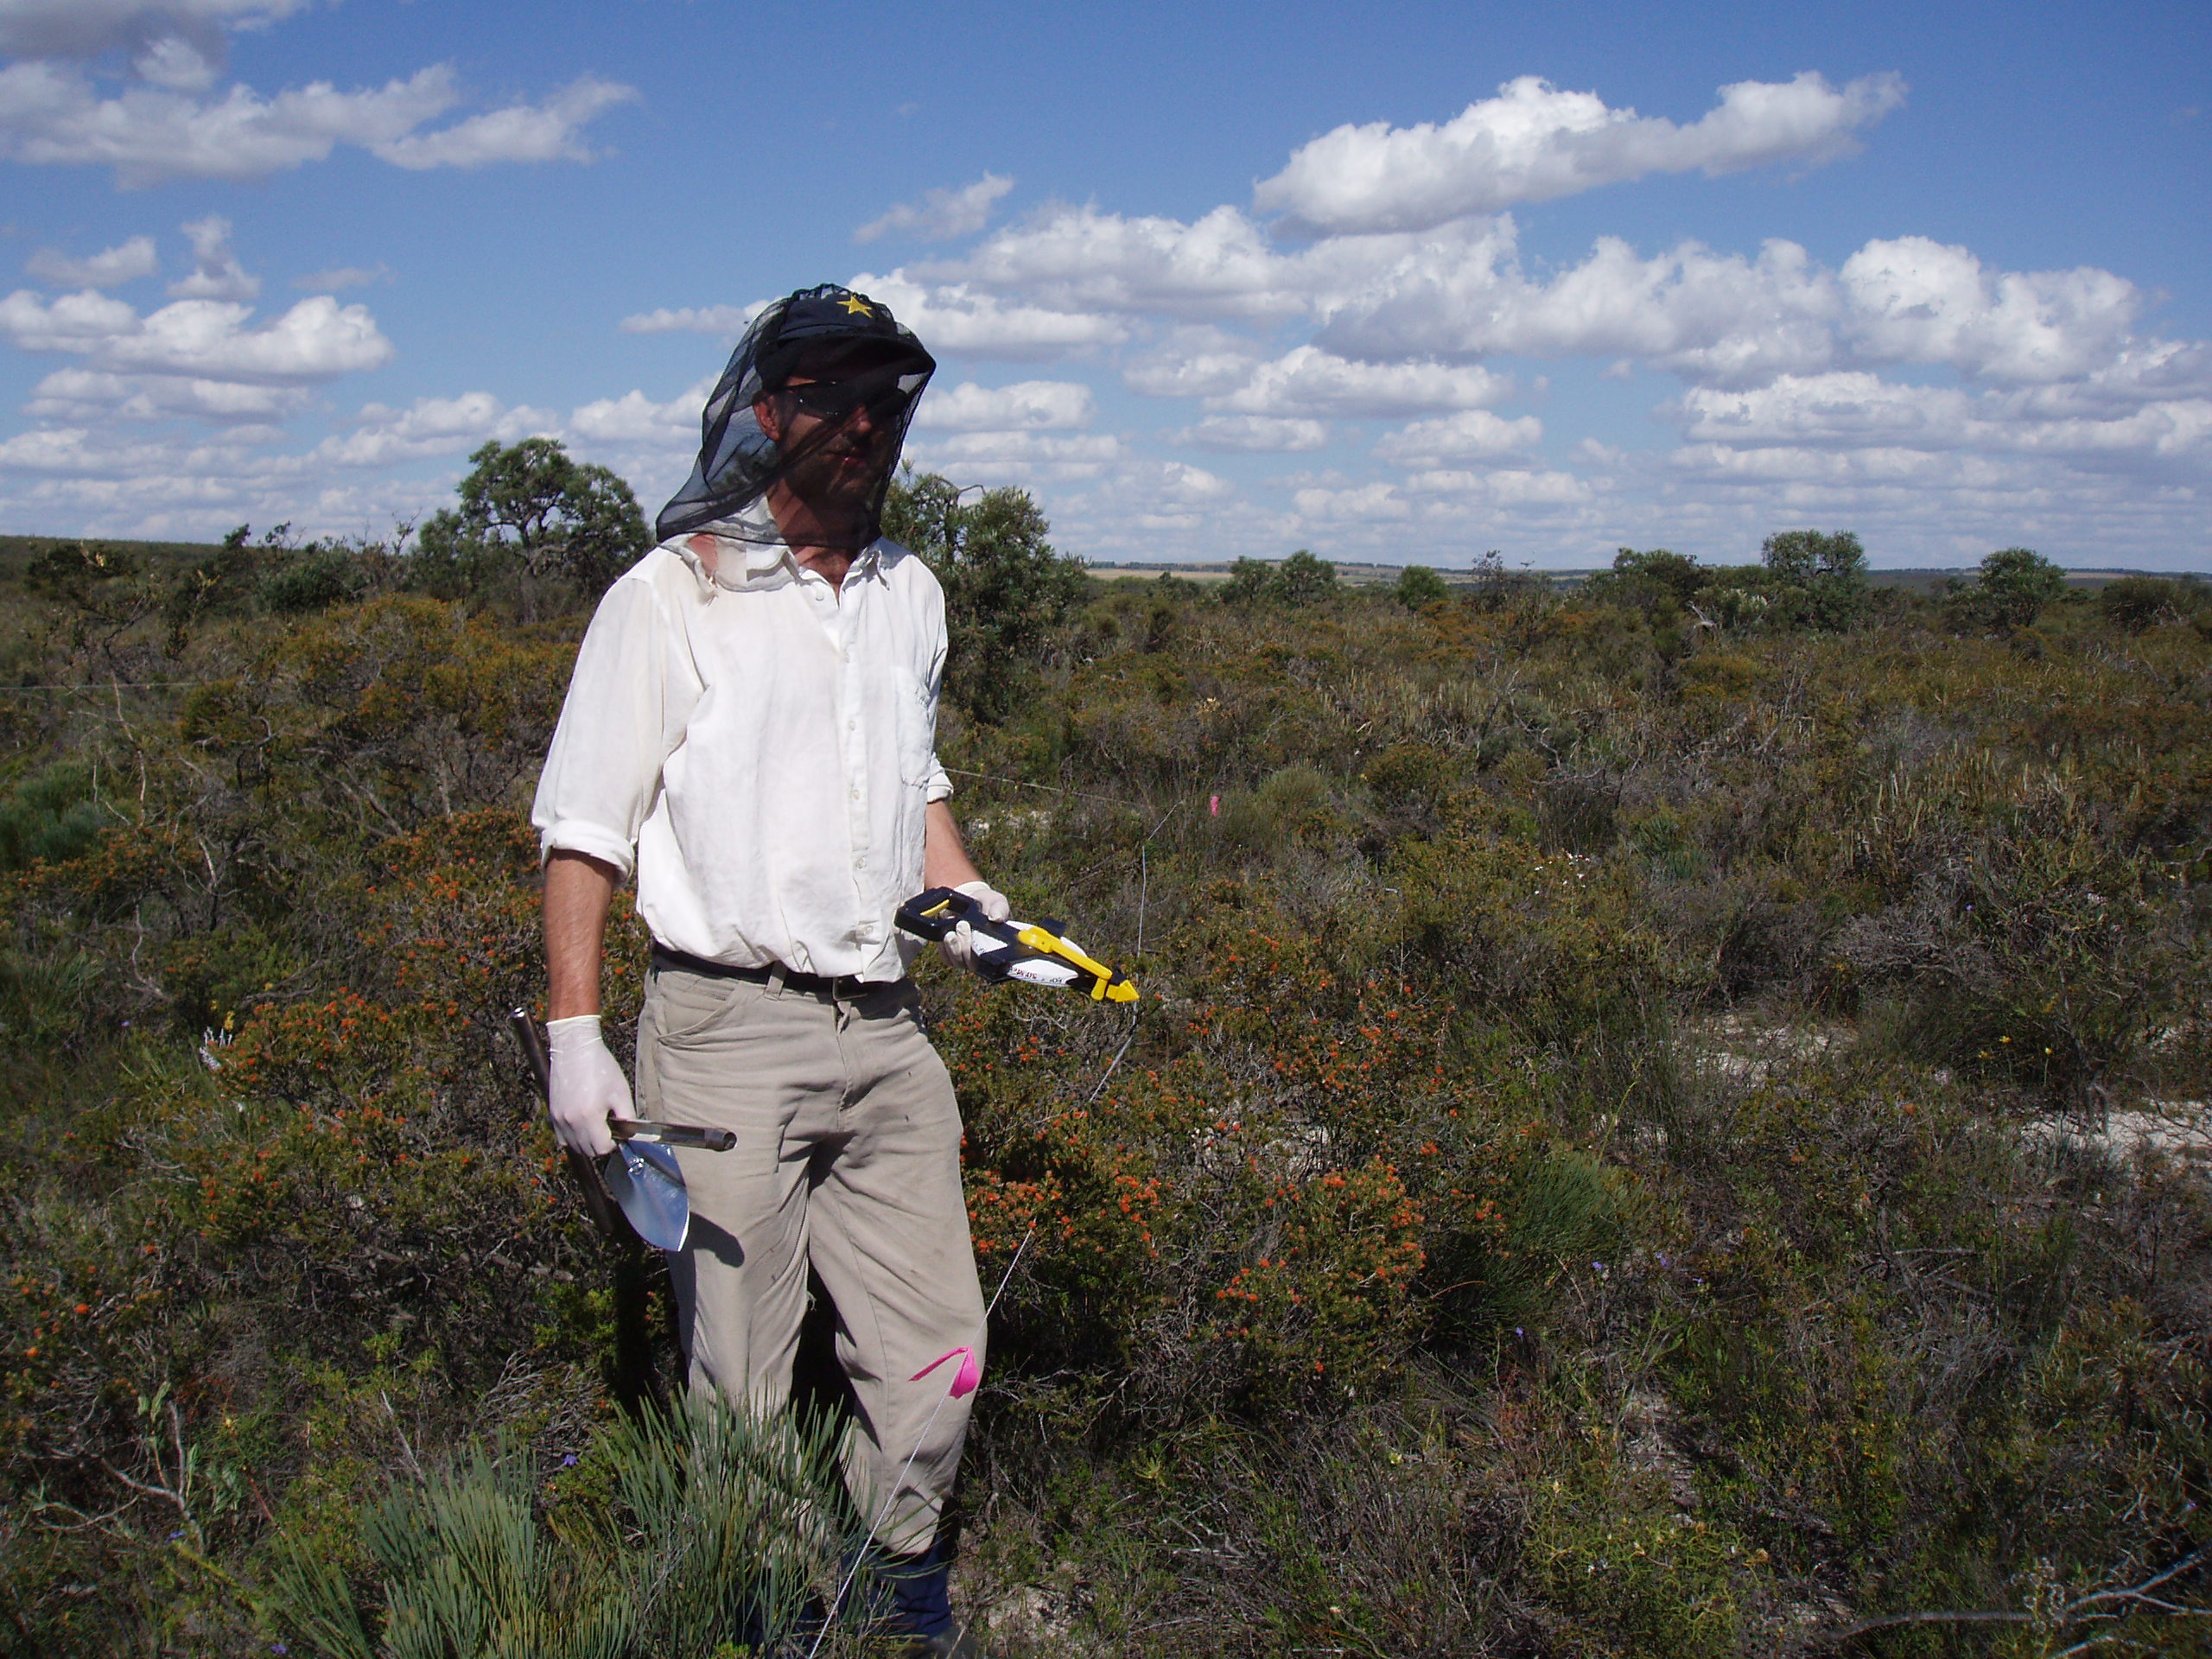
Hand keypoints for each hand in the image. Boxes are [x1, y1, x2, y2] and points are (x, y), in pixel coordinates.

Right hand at [545, 1015, 635, 1157]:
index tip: (618, 1132)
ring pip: (573, 1146)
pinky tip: (582, 1125)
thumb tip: (630, 1135)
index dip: (613, 1143)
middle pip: (587, 1150)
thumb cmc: (599, 1066)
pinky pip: (561, 1137)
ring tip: (597, 1126)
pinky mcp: (552, 1113)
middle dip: (601, 1144)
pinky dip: (572, 1137)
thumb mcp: (620, 1092)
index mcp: (589, 1117)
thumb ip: (628, 1117)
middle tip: (610, 1129)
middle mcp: (570, 1121)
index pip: (602, 1148)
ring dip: (586, 1143)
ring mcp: (558, 1118)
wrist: (574, 1047)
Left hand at [939, 880, 1009, 974]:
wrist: (967, 900)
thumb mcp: (995, 901)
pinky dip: (945, 947)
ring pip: (959, 962)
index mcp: (1000, 946)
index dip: (989, 957)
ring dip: (954, 947)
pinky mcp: (952, 956)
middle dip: (966, 946)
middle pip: (974, 964)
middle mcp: (984, 957)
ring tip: (951, 931)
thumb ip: (999, 908)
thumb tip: (997, 918)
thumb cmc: (986, 903)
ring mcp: (967, 958)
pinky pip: (947, 958)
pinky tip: (946, 933)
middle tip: (963, 925)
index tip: (980, 941)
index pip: (997, 962)